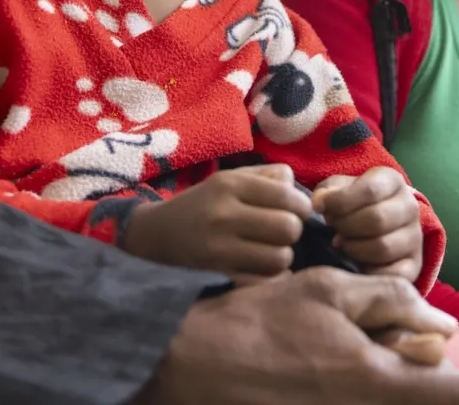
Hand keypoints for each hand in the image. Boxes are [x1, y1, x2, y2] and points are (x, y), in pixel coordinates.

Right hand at [121, 164, 310, 282]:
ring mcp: (219, 248)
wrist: (157, 234)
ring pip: (279, 257)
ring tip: (271, 249)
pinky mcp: (217, 273)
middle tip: (282, 231)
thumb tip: (300, 191)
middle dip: (293, 231)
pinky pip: (263, 280)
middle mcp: (224, 214)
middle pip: (288, 228)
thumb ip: (267, 177)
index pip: (287, 196)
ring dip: (283, 255)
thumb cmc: (202, 203)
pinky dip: (270, 276)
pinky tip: (261, 267)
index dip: (301, 206)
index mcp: (231, 185)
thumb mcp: (229, 179)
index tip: (295, 211)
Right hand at [135, 267, 458, 404]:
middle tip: (421, 358)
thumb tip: (437, 326)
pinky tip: (344, 366)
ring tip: (361, 356)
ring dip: (406, 382)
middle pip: (428, 399)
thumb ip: (389, 303)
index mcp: (378, 381)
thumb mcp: (327, 292)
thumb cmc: (257, 322)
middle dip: (442, 385)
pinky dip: (374, 387)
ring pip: (395, 401)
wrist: (187, 367)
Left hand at [314, 168, 423, 282]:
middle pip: (377, 219)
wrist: (375, 221)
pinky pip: (393, 273)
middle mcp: (410, 206)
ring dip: (354, 249)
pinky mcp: (414, 265)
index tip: (320, 209)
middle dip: (346, 226)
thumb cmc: (351, 203)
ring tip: (342, 244)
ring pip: (383, 247)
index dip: (340, 201)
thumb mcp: (337, 189)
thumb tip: (319, 204)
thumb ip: (327, 193)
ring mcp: (415, 237)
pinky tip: (355, 264)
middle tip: (333, 230)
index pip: (370, 190)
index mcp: (392, 181)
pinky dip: (369, 272)